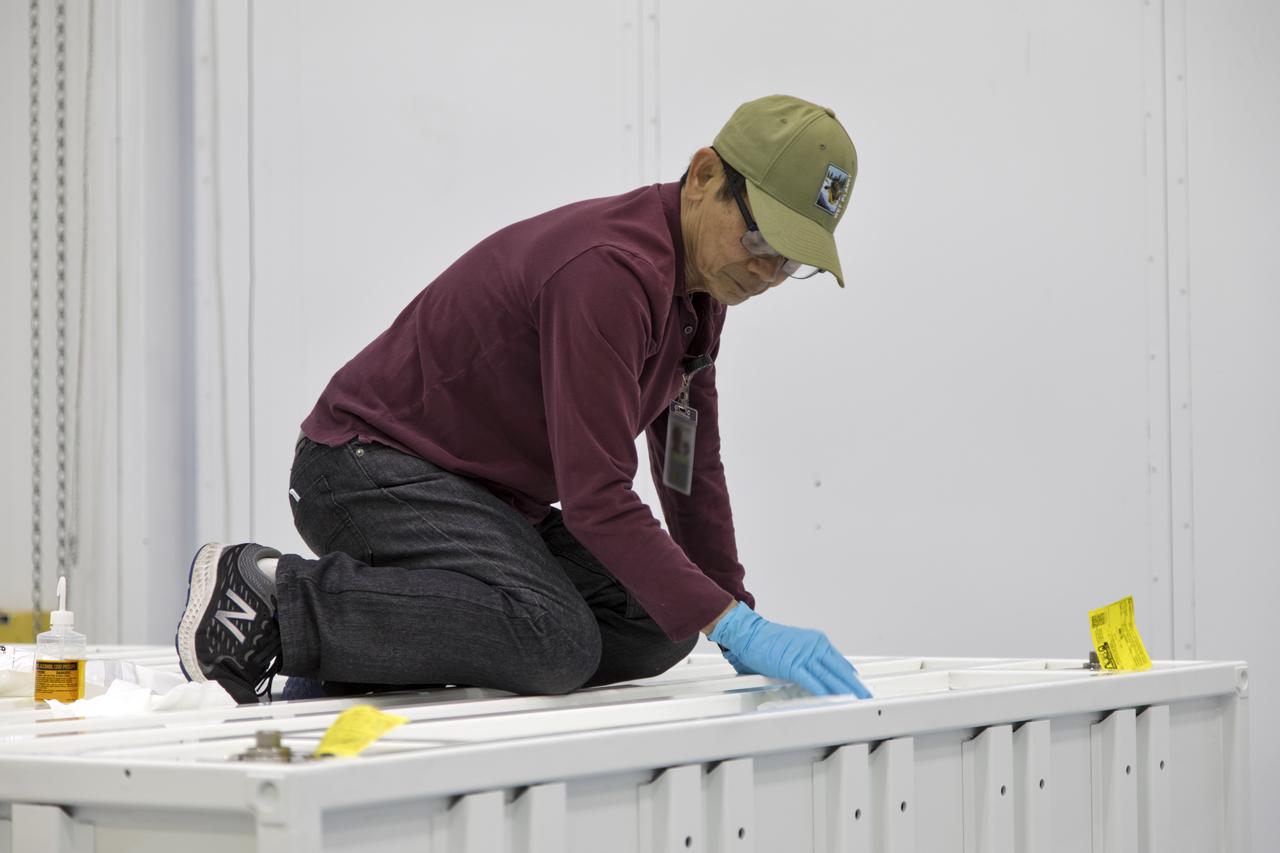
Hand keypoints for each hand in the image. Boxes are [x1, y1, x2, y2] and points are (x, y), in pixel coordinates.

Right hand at [709, 602, 871, 697]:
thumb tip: (819, 677)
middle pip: (840, 669)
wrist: (750, 634)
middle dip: (855, 685)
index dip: (852, 677)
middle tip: (866, 697)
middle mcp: (814, 646)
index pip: (841, 662)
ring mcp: (804, 655)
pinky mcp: (792, 664)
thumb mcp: (796, 648)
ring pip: (830, 676)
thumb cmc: (769, 642)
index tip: (860, 687)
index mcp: (817, 642)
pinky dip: (823, 691)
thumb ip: (810, 661)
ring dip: (844, 690)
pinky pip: (812, 681)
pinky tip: (831, 698)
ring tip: (856, 701)